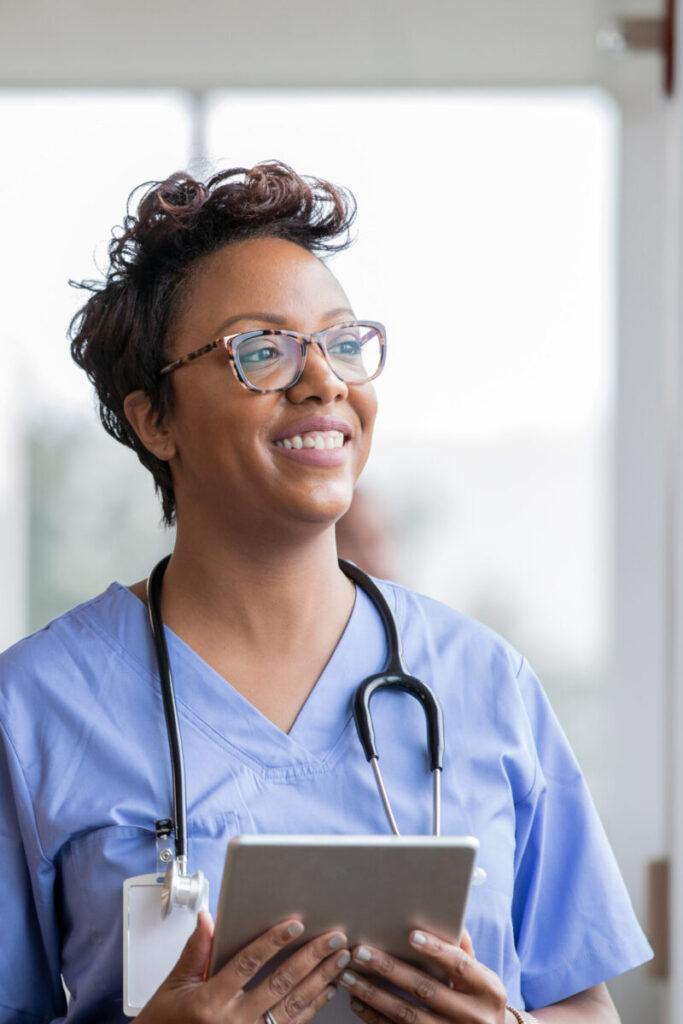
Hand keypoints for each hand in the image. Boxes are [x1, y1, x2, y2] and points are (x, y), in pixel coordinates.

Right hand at [137, 911, 349, 1023]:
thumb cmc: (166, 1023)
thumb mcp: (174, 986)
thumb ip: (195, 951)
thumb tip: (208, 918)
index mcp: (210, 1002)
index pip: (247, 965)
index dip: (273, 943)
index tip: (295, 925)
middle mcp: (233, 1023)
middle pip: (279, 984)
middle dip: (310, 958)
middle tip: (333, 938)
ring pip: (291, 1006)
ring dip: (319, 980)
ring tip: (339, 959)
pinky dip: (311, 1007)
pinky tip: (326, 989)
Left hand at [339, 927, 509, 1023]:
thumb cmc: (482, 1001)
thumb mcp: (483, 977)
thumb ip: (465, 951)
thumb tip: (449, 918)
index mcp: (488, 990)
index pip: (460, 966)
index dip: (437, 950)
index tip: (412, 935)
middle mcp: (472, 1016)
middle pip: (426, 990)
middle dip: (390, 969)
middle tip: (361, 952)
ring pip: (407, 1015)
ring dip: (374, 994)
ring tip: (349, 976)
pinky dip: (375, 1018)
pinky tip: (358, 1002)